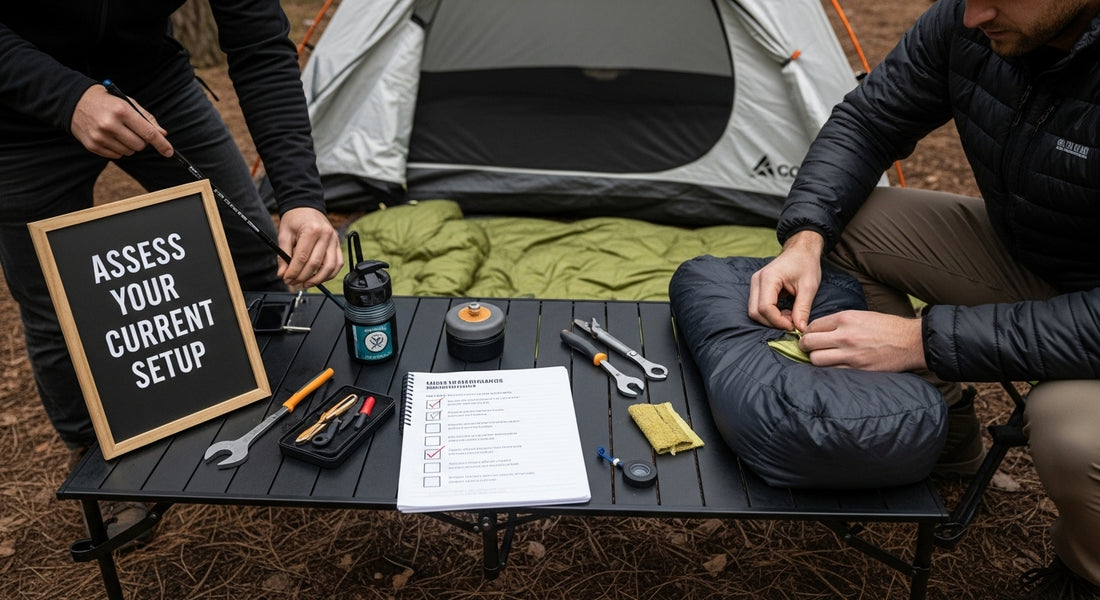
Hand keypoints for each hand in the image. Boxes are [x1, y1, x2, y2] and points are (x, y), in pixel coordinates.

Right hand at [70, 84, 173, 158]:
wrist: (75, 102)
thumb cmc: (107, 102)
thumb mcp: (128, 103)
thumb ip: (147, 118)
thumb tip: (163, 134)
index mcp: (121, 110)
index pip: (148, 132)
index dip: (161, 144)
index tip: (169, 152)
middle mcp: (110, 124)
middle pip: (140, 145)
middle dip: (142, 141)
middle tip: (134, 132)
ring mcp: (100, 136)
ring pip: (129, 152)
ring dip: (130, 145)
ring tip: (120, 132)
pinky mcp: (92, 145)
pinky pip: (116, 156)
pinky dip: (118, 149)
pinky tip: (110, 137)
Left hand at [276, 207, 343, 287]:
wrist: (307, 207)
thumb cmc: (295, 219)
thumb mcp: (284, 234)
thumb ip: (283, 255)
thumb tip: (283, 273)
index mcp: (311, 230)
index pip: (302, 257)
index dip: (293, 271)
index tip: (286, 278)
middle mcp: (326, 235)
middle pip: (315, 264)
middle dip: (302, 277)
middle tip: (293, 282)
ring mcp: (334, 240)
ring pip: (330, 267)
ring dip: (317, 279)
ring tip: (306, 283)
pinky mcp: (337, 245)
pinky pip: (337, 264)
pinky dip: (329, 274)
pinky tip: (319, 278)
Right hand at [749, 230, 824, 330]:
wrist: (801, 250)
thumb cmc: (806, 264)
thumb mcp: (809, 287)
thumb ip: (803, 308)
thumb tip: (800, 329)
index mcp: (768, 278)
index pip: (765, 307)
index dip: (778, 321)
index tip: (794, 326)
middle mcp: (757, 280)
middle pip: (755, 312)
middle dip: (773, 322)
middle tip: (792, 323)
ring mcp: (754, 284)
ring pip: (754, 311)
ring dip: (770, 319)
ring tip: (789, 316)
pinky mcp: (757, 287)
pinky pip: (757, 306)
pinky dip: (769, 314)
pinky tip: (784, 312)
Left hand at [799, 310, 925, 371]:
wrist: (912, 342)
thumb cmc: (887, 327)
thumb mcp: (861, 315)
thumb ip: (839, 322)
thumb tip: (819, 330)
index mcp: (845, 319)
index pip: (812, 326)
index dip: (808, 332)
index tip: (810, 336)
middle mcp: (845, 336)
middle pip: (808, 343)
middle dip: (805, 346)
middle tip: (808, 348)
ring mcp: (850, 354)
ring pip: (816, 360)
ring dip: (815, 359)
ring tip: (821, 357)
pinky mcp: (857, 369)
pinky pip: (832, 372)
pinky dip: (829, 370)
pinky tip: (834, 366)